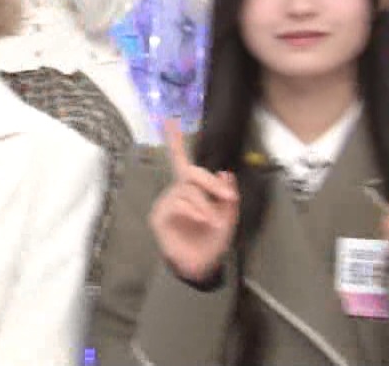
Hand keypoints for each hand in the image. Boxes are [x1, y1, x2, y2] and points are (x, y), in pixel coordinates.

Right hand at [149, 118, 239, 282]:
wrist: (200, 268)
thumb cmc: (212, 242)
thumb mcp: (228, 218)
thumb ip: (228, 195)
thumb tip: (225, 173)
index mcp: (193, 189)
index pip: (182, 161)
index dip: (175, 141)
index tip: (169, 120)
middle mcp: (177, 192)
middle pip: (190, 172)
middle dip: (210, 182)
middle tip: (226, 198)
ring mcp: (167, 203)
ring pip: (186, 189)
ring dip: (204, 203)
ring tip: (213, 221)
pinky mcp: (160, 217)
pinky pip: (177, 203)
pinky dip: (193, 209)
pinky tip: (201, 220)